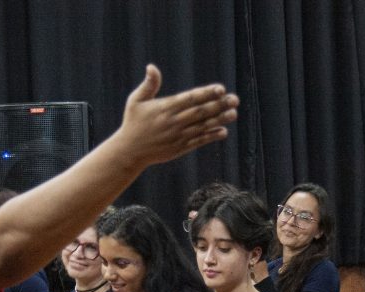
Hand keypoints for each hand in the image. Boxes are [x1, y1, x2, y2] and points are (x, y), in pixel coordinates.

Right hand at [116, 65, 239, 166]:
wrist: (130, 151)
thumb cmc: (133, 123)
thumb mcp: (136, 101)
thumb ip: (148, 85)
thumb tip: (151, 67)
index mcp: (165, 108)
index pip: (190, 98)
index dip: (206, 93)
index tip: (221, 89)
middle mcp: (174, 122)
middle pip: (200, 112)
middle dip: (219, 105)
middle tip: (235, 99)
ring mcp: (178, 136)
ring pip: (202, 126)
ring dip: (220, 120)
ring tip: (234, 113)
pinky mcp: (179, 148)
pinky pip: (198, 141)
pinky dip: (211, 136)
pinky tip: (223, 131)